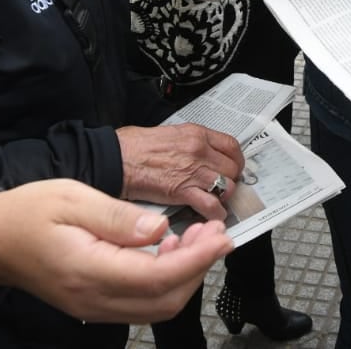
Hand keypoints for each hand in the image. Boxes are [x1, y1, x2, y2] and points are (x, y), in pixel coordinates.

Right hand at [0, 179, 232, 322]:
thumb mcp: (73, 198)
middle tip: (214, 231)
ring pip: (155, 307)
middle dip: (198, 267)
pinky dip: (164, 282)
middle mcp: (92, 299)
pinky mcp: (93, 304)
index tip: (222, 236)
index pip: (157, 278)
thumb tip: (159, 229)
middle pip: (164, 300)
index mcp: (88, 270)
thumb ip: (119, 217)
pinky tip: (167, 248)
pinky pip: (140, 303)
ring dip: (184, 275)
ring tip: (196, 236)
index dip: (197, 259)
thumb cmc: (27, 213)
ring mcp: (92, 307)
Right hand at [115, 123, 243, 219]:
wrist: (113, 159)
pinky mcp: (182, 192)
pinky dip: (215, 213)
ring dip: (223, 197)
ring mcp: (193, 171)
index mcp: (195, 134)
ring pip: (227, 187)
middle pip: (232, 168)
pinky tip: (211, 216)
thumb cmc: (131, 146)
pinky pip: (211, 205)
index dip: (236, 160)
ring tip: (216, 201)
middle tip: (222, 187)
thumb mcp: (167, 133)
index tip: (233, 167)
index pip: (232, 146)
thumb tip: (195, 153)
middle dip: (230, 180)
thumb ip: (187, 143)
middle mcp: (199, 150)